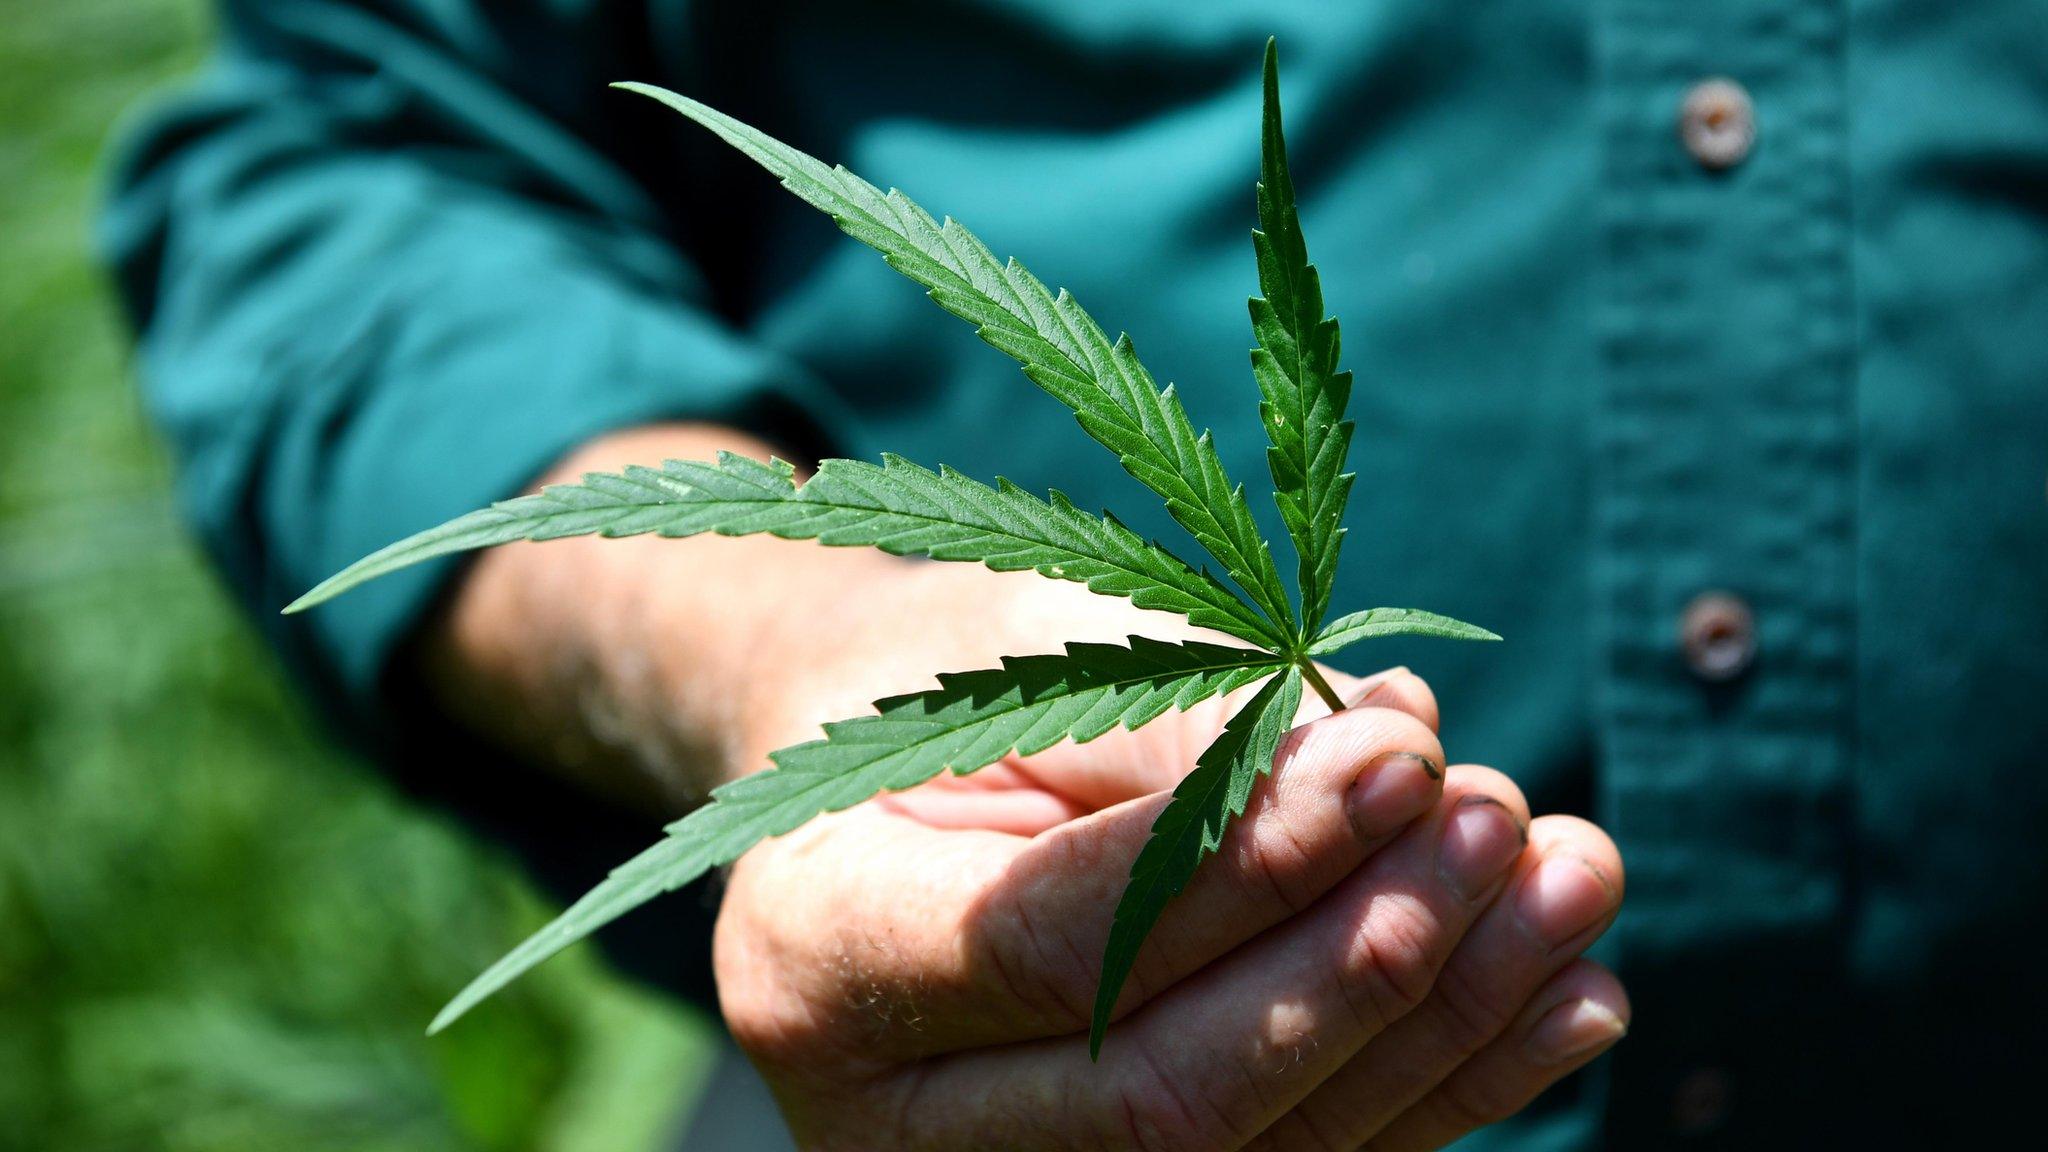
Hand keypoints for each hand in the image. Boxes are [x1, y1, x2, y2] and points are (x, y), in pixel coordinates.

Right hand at [426, 425, 1628, 1148]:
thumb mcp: (1017, 644)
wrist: (886, 796)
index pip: (1059, 945)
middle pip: (1167, 1095)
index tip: (1402, 758)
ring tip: (1574, 880)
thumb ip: (1174, 713)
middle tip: (1501, 823)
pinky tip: (1569, 998)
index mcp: (817, 953)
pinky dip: (1449, 1095)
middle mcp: (891, 1122)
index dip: (1247, 865)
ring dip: (1446, 1029)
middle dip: (1363, 963)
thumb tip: (1385, 770)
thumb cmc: (944, 684)